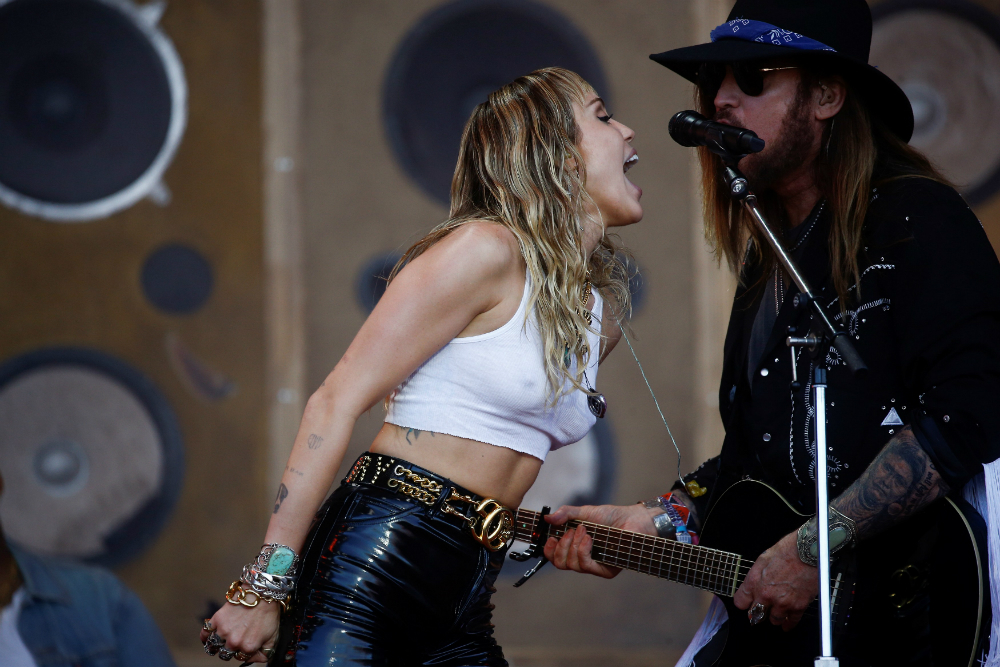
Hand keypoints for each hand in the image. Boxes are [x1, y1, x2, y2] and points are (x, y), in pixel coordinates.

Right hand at [200, 601, 279, 662]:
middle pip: (225, 654)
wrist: (261, 593)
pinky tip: (208, 637)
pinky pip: (205, 633)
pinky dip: (205, 636)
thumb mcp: (273, 637)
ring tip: (221, 640)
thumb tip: (253, 660)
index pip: (239, 658)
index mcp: (247, 647)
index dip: (241, 652)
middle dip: (229, 649)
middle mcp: (234, 642)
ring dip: (217, 643)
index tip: (243, 645)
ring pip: (214, 645)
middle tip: (234, 641)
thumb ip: (264, 654)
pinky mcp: (217, 619)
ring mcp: (224, 631)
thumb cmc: (268, 613)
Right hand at [542, 504, 661, 578]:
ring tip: (583, 531)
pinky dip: (582, 551)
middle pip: (560, 564)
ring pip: (572, 565)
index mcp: (575, 547)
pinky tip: (588, 539)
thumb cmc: (611, 517)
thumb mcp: (584, 512)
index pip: (555, 557)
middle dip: (561, 547)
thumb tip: (547, 518)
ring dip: (573, 546)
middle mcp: (583, 559)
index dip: (548, 550)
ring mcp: (594, 566)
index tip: (550, 538)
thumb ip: (566, 514)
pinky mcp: (605, 571)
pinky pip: (586, 566)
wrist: (632, 519)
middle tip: (570, 531)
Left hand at [732, 532, 816, 630]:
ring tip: (775, 614)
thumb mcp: (762, 559)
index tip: (746, 603)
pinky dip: (788, 624)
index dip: (744, 603)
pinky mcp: (798, 606)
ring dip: (773, 617)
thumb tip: (751, 587)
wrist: (808, 550)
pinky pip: (791, 622)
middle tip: (761, 609)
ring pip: (773, 620)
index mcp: (755, 582)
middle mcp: (766, 595)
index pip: (740, 602)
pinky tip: (786, 624)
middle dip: (757, 612)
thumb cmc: (787, 550)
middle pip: (755, 615)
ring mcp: (782, 602)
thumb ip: (755, 576)